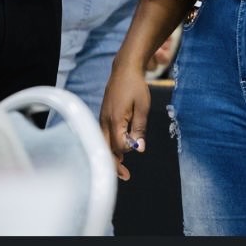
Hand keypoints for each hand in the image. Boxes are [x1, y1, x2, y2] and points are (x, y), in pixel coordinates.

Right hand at [99, 59, 149, 181]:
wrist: (125, 69)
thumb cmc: (135, 86)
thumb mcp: (143, 107)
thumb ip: (140, 128)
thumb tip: (139, 149)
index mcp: (115, 120)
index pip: (119, 146)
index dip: (128, 151)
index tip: (136, 152)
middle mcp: (105, 121)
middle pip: (106, 149)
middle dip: (114, 164)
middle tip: (126, 176)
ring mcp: (102, 118)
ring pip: (103, 143)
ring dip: (112, 156)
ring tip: (122, 167)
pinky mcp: (103, 116)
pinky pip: (103, 135)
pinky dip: (109, 145)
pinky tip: (117, 149)